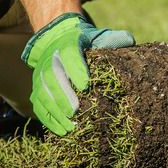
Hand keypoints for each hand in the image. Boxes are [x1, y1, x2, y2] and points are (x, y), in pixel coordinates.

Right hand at [21, 12, 134, 135]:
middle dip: (63, 95)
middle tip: (75, 111)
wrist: (58, 39)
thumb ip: (114, 39)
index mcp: (67, 43)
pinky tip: (61, 130)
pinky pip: (39, 105)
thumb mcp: (99, 36)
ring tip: (69, 126)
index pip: (69, 54)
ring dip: (55, 111)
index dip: (75, 70)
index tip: (85, 86)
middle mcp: (50, 59)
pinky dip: (48, 119)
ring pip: (42, 93)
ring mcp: (40, 74)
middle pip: (52, 76)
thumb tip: (129, 42)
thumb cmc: (86, 42)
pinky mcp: (37, 88)